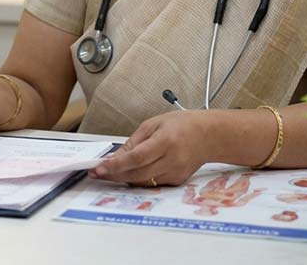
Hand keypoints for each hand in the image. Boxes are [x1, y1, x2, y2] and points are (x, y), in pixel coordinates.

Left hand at [89, 110, 217, 185]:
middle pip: (137, 174)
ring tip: (108, 173)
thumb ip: (134, 141)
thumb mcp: (153, 124)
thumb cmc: (181, 125)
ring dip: (124, 179)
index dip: (115, 165)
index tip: (99, 168)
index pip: (136, 158)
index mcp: (165, 141)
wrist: (209, 136)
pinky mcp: (177, 180)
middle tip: (97, 173)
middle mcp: (171, 160)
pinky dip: (139, 179)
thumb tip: (116, 156)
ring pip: (144, 182)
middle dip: (114, 175)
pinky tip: (129, 173)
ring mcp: (175, 173)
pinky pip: (153, 183)